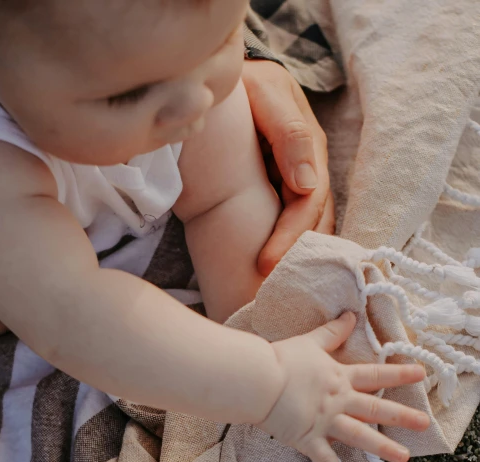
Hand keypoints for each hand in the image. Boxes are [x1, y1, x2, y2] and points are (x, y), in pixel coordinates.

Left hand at [242, 59, 334, 276]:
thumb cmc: (248, 85)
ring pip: (311, 227)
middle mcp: (312, 168)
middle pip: (314, 222)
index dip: (289, 236)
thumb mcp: (268, 96)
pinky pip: (296, 224)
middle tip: (267, 287)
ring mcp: (302, 180)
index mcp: (311, 148)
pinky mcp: (287, 191)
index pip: (308, 203)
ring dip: (297, 258)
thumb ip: (289, 134)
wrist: (237, 83)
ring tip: (278, 289)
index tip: (264, 263)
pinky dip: (291, 249)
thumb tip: (308, 184)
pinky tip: (280, 272)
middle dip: (293, 257)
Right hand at [260, 312, 429, 461]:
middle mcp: (338, 401)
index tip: (421, 375)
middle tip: (425, 425)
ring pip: (360, 436)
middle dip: (402, 417)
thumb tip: (350, 314)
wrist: (258, 380)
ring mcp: (325, 422)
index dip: (398, 375)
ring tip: (404, 458)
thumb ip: (331, 332)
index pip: (375, 375)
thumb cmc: (280, 359)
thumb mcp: (310, 342)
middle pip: (376, 409)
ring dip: (383, 448)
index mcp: (339, 377)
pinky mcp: (307, 439)